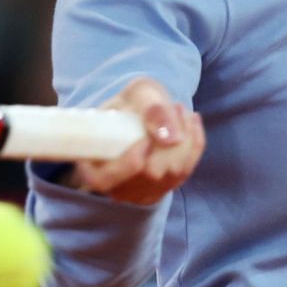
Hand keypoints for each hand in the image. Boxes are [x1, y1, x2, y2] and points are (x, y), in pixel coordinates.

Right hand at [71, 77, 204, 205]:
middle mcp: (115, 186)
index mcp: (91, 165)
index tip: (144, 139)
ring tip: (178, 110)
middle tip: (174, 106)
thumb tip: (171, 139)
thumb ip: (151, 110)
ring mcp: (141, 192)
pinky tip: (191, 121)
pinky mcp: (164, 188)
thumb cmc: (132, 102)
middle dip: (169, 139)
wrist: (142, 110)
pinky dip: (194, 142)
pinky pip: (187, 169)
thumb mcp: (138, 94)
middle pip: (149, 176)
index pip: (103, 180)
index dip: (127, 163)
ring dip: (185, 137)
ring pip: (173, 173)